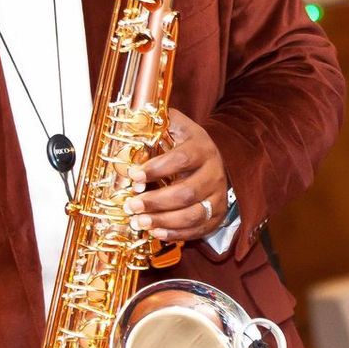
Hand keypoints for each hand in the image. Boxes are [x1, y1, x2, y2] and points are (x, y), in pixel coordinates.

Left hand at [124, 109, 229, 241]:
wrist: (215, 160)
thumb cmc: (188, 145)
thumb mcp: (178, 127)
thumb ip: (159, 120)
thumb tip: (135, 113)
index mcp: (202, 149)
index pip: (181, 159)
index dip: (156, 169)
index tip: (133, 176)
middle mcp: (214, 173)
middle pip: (186, 192)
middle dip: (156, 201)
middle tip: (131, 205)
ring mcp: (217, 196)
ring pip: (193, 214)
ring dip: (163, 221)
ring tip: (139, 222)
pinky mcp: (217, 215)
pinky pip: (197, 229)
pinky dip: (176, 234)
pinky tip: (155, 232)